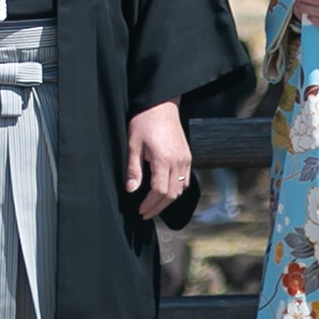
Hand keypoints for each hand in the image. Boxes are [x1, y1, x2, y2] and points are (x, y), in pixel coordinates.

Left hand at [126, 100, 190, 218]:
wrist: (161, 105)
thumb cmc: (144, 121)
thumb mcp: (133, 144)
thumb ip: (133, 169)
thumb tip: (131, 190)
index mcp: (163, 159)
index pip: (159, 191)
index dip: (150, 204)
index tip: (141, 210)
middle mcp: (178, 161)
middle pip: (172, 194)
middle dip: (158, 207)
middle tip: (146, 213)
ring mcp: (185, 159)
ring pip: (180, 189)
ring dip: (168, 200)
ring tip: (154, 205)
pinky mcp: (188, 156)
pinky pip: (186, 179)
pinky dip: (177, 189)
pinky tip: (166, 191)